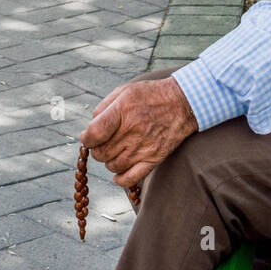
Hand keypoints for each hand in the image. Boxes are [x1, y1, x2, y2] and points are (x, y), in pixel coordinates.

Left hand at [80, 77, 197, 188]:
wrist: (183, 102)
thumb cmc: (151, 95)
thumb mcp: (125, 90)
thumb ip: (104, 107)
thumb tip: (90, 127)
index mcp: (123, 111)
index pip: (93, 134)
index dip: (86, 138)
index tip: (89, 136)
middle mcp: (132, 131)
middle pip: (101, 153)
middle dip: (98, 148)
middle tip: (105, 141)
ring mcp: (143, 148)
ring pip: (112, 166)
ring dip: (109, 160)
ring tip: (117, 149)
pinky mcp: (154, 159)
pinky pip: (130, 179)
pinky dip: (120, 179)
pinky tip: (119, 171)